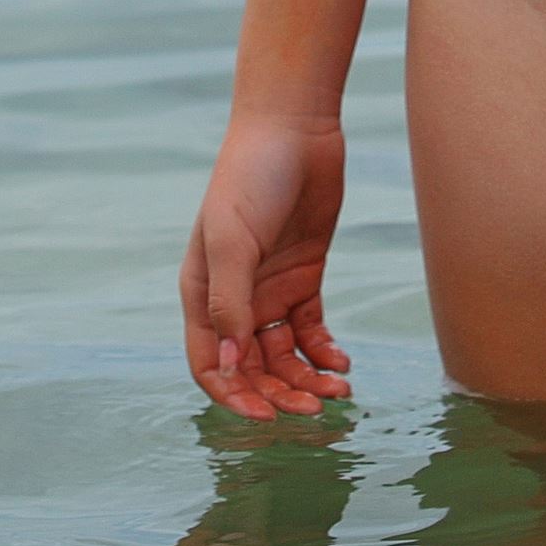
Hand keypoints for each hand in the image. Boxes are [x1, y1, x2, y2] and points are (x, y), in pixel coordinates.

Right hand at [180, 111, 353, 420]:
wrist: (295, 128)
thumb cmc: (250, 176)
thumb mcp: (232, 239)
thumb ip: (230, 302)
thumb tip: (230, 367)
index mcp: (203, 294)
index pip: (210, 365)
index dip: (233, 395)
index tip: (266, 417)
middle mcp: (234, 298)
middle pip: (252, 367)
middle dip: (279, 393)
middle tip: (314, 409)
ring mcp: (270, 289)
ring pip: (285, 355)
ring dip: (307, 378)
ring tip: (339, 389)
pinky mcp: (304, 277)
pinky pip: (311, 330)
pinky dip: (324, 351)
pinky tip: (342, 361)